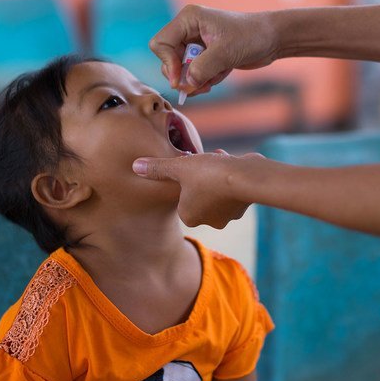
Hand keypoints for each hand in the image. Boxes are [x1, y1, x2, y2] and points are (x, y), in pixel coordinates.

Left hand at [132, 150, 264, 228]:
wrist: (244, 177)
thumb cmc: (207, 174)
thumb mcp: (178, 167)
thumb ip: (157, 168)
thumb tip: (135, 166)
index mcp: (188, 217)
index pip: (181, 198)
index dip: (184, 180)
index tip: (187, 167)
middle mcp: (208, 221)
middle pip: (199, 194)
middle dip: (201, 177)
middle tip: (203, 162)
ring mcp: (227, 215)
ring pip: (216, 191)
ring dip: (215, 174)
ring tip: (217, 159)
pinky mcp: (243, 206)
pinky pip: (231, 189)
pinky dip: (229, 176)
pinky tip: (231, 163)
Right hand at [149, 5, 279, 95]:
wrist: (272, 39)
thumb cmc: (251, 36)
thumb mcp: (225, 53)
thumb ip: (202, 68)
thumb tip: (186, 84)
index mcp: (188, 20)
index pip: (161, 44)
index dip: (168, 64)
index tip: (180, 81)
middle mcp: (188, 30)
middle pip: (169, 60)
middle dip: (184, 75)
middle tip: (202, 84)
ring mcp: (196, 44)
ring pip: (182, 70)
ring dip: (197, 80)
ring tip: (215, 78)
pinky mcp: (205, 56)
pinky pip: (195, 74)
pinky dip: (206, 80)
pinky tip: (222, 74)